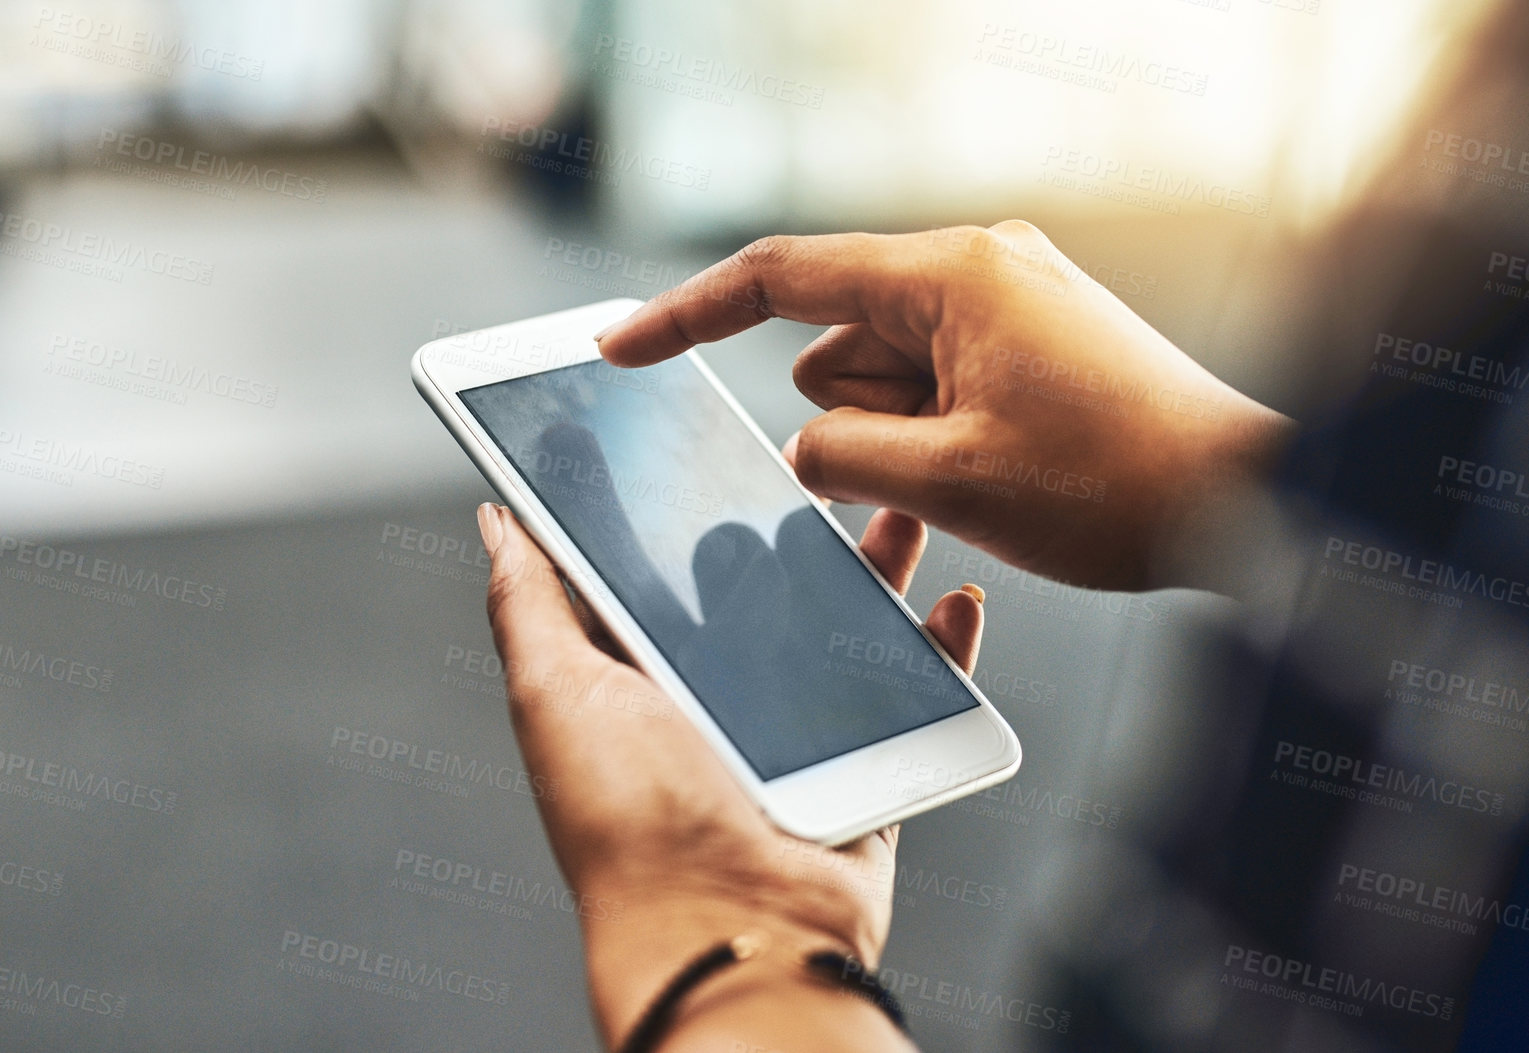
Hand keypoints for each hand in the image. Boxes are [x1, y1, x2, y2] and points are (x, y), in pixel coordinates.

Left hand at [477, 501, 982, 1051]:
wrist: (729, 923)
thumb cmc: (629, 820)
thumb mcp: (553, 691)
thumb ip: (528, 602)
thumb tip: (497, 519)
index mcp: (636, 681)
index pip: (658, 572)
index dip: (678, 506)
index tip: (706, 440)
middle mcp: (713, 704)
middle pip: (762, 587)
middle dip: (791, 524)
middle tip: (817, 466)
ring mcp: (795, 736)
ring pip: (843, 626)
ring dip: (877, 565)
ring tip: (898, 510)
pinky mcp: (863, 766)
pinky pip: (914, 692)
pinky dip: (940, 646)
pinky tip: (950, 602)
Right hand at [595, 223, 1295, 591]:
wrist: (1251, 502)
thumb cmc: (1118, 484)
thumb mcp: (949, 482)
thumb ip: (840, 457)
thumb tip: (805, 449)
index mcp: (950, 275)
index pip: (781, 277)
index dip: (686, 316)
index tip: (620, 349)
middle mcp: (977, 270)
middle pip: (839, 343)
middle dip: (846, 422)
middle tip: (923, 480)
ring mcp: (1008, 305)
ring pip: (884, 378)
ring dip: (894, 443)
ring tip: (974, 487)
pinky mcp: (1030, 345)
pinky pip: (936, 390)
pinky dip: (932, 443)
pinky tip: (981, 486)